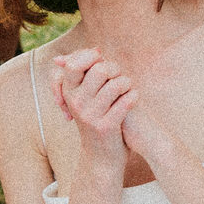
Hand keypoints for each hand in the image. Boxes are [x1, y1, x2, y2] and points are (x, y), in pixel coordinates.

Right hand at [52, 49, 134, 182]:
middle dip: (115, 69)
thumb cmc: (97, 118)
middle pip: (99, 70)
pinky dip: (134, 96)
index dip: (91, 57)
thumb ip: (89, 71)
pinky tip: (134, 97)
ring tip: (129, 87)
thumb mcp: (86, 96)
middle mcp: (76, 103)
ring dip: (127, 82)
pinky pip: (125, 102)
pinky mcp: (105, 127)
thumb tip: (97, 48)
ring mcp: (90, 116)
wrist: (101, 156)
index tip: (102, 60)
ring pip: (116, 85)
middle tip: (120, 75)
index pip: (74, 64)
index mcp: (68, 93)